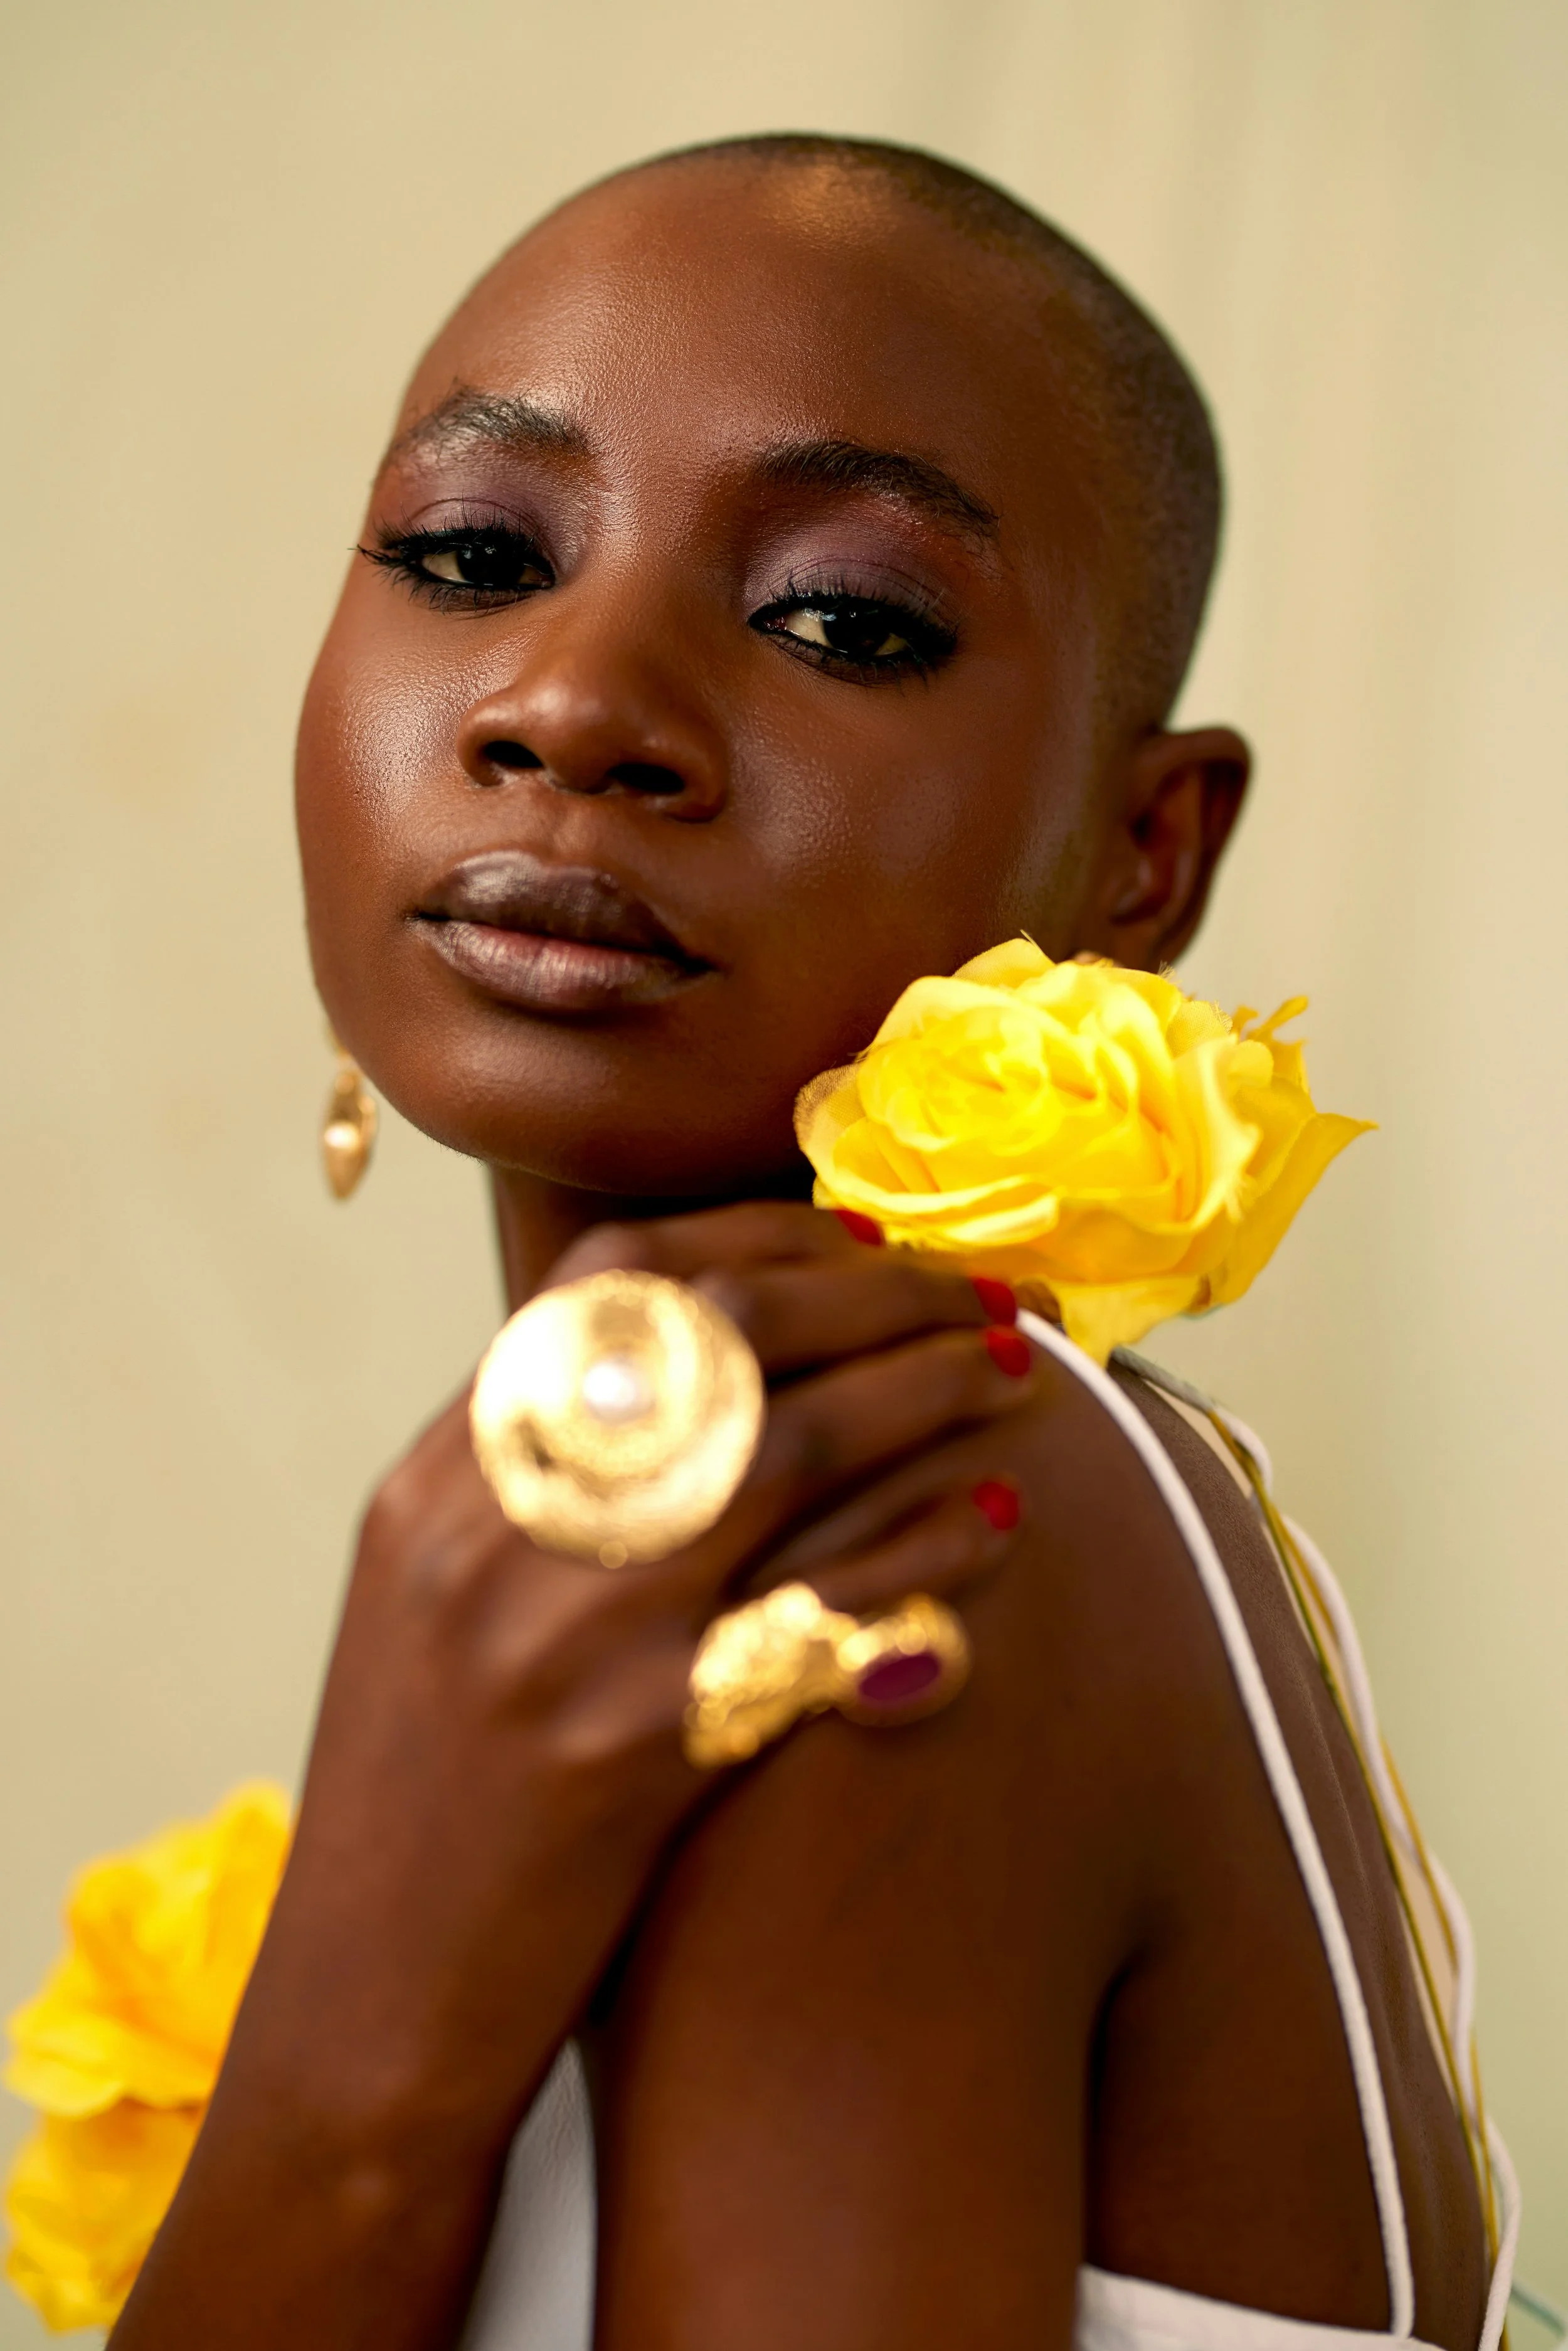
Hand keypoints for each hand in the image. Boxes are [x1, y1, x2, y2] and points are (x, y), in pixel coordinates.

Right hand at [115, 1204, 1038, 2350]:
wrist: (369, 2004)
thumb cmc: (425, 1801)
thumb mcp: (439, 1600)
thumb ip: (545, 1481)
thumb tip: (711, 1372)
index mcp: (444, 1477)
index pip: (615, 1277)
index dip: (766, 1241)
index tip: (872, 1246)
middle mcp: (497, 1526)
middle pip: (721, 1336)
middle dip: (877, 1298)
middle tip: (984, 1297)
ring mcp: (565, 1630)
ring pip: (787, 1450)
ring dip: (926, 1396)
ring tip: (1019, 1376)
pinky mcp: (637, 1745)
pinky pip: (817, 1610)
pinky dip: (918, 1552)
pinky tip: (992, 1522)